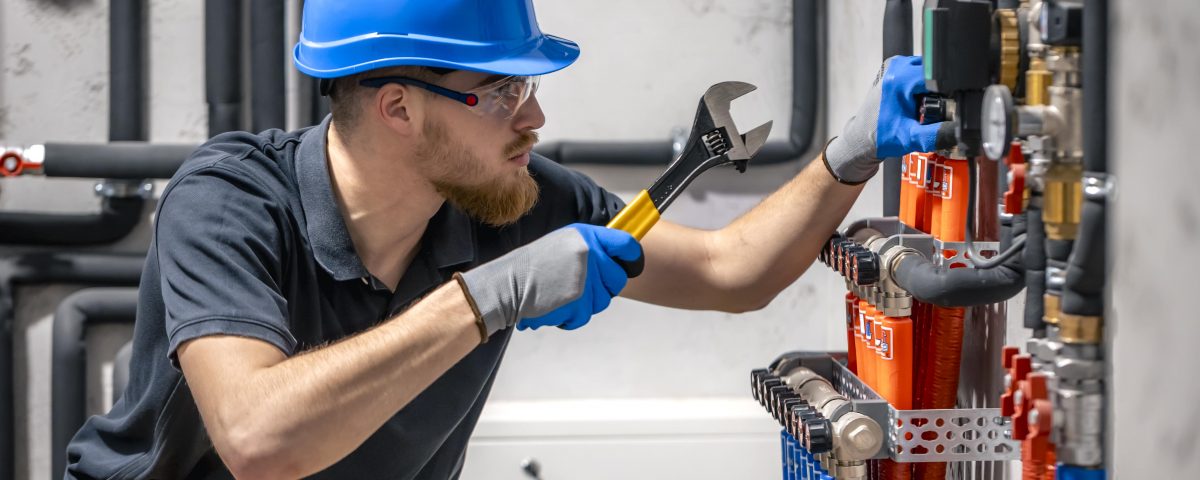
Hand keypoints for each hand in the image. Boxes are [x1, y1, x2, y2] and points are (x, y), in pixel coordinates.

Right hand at [456, 224, 642, 336]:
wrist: (506, 285)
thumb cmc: (532, 267)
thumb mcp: (563, 244)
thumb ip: (589, 249)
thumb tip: (616, 258)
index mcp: (586, 235)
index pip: (626, 244)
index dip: (633, 256)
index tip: (632, 264)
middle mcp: (589, 254)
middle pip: (618, 278)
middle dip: (604, 287)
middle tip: (581, 287)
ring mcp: (586, 278)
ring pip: (603, 301)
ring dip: (585, 303)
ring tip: (561, 293)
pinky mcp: (579, 301)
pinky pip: (585, 316)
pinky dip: (571, 316)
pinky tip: (555, 304)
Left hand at [824, 55, 954, 183]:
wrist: (861, 139)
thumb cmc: (881, 138)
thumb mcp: (912, 138)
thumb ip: (938, 134)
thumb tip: (962, 130)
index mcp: (900, 78)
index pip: (938, 75)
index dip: (949, 90)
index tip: (947, 105)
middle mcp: (897, 66)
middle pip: (935, 71)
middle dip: (941, 89)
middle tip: (933, 109)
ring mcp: (895, 65)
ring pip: (929, 70)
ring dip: (933, 86)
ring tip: (925, 106)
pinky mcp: (895, 69)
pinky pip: (920, 71)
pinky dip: (924, 84)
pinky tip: (919, 101)